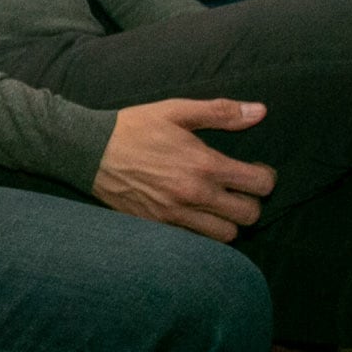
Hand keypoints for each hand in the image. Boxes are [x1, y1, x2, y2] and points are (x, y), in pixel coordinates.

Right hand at [92, 99, 273, 240]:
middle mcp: (195, 194)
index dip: (265, 177)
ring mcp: (176, 214)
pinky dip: (203, 232)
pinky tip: (195, 214)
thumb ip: (221, 112)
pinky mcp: (158, 225)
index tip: (254, 171)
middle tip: (238, 190)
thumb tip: (261, 111)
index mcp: (205, 164)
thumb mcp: (176, 111)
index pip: (260, 184)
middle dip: (250, 201)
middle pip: (249, 215)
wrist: (87, 150)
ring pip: (226, 235)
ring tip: (218, 206)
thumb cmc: (133, 127)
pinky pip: (196, 241)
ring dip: (228, 221)